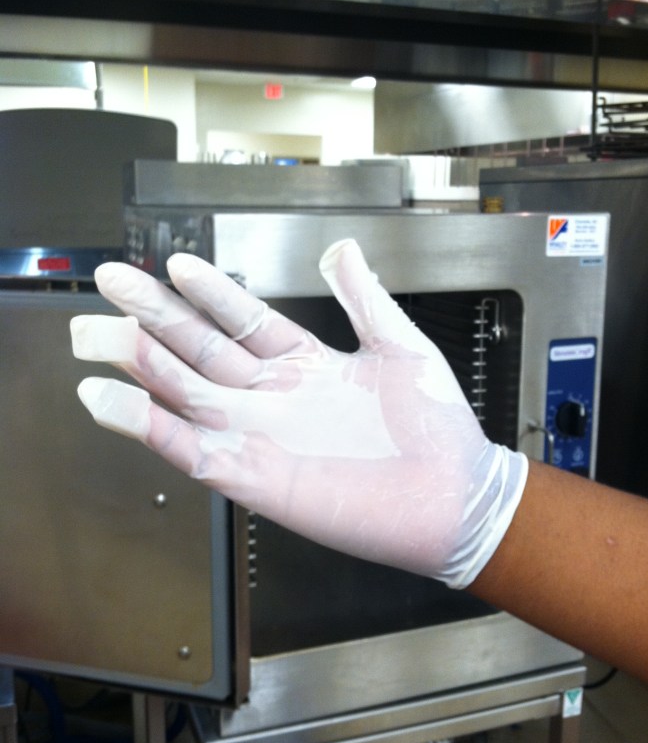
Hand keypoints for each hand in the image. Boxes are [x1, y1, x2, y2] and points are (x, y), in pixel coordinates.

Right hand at [70, 239, 526, 586]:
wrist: (456, 494)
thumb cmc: (437, 426)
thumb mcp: (401, 345)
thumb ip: (364, 297)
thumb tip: (342, 247)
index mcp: (305, 364)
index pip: (242, 319)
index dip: (209, 290)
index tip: (177, 263)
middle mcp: (274, 398)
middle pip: (199, 350)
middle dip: (153, 315)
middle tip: (112, 281)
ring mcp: (260, 437)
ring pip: (184, 394)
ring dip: (139, 364)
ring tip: (98, 332)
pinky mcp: (254, 479)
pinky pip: (189, 449)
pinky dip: (147, 426)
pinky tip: (112, 400)